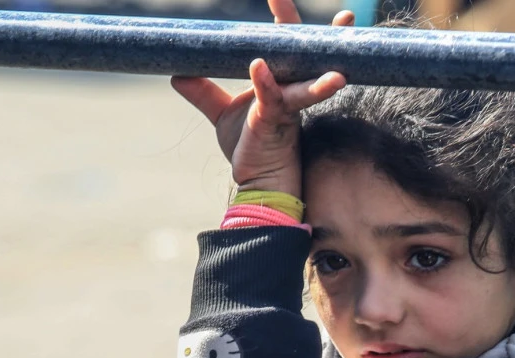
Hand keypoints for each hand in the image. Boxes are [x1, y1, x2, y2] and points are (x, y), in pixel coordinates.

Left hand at [171, 0, 351, 196]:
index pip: (287, 44)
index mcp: (281, 82)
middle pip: (304, 55)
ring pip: (305, 84)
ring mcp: (286, 107)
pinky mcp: (273, 122)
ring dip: (320, 76)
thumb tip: (178, 73)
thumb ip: (204, 92)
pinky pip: (271, 99)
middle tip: (325, 8)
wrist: (257, 182)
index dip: (286, 20)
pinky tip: (258, 66)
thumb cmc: (250, 148)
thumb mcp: (222, 114)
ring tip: (337, 68)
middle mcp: (289, 91)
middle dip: (312, 31)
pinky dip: (263, 82)